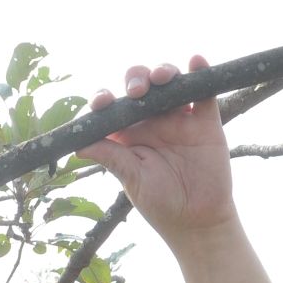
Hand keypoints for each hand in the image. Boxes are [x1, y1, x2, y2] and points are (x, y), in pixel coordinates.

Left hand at [79, 55, 235, 246]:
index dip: (105, 99)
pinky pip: (203, 92)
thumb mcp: (132, 179)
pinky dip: (200, 72)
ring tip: (162, 78)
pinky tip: (196, 61)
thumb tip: (77, 145)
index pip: (114, 108)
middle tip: (137, 92)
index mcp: (129, 135)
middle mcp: (152, 122)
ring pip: (170, 84)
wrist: (198, 221)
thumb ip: (110, 157)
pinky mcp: (205, 121)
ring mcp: (179, 119)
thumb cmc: (160, 203)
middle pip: (142, 87)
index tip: (103, 102)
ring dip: (164, 72)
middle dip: (136, 79)